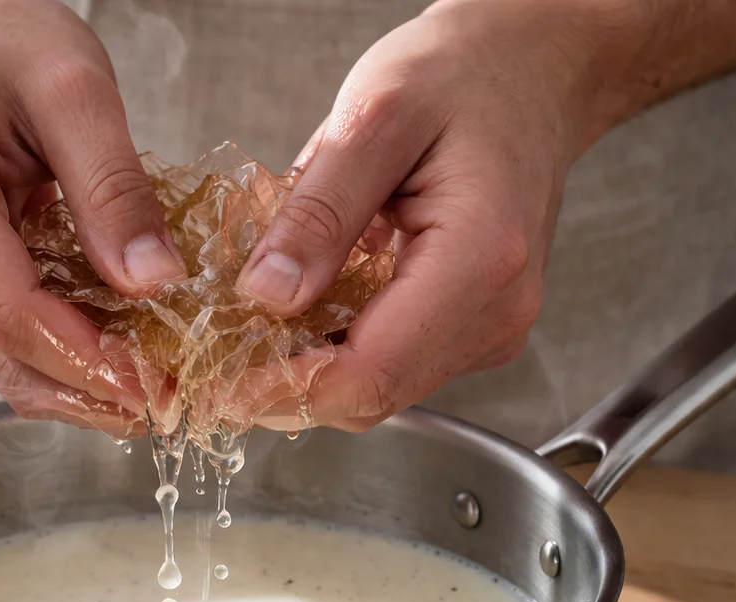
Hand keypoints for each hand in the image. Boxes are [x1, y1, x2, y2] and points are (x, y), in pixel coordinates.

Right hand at [0, 0, 187, 433]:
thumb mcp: (76, 84)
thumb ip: (114, 185)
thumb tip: (154, 284)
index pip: (9, 309)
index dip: (89, 360)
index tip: (163, 381)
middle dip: (89, 387)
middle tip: (172, 399)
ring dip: (70, 380)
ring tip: (150, 379)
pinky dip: (45, 351)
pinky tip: (103, 346)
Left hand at [236, 0, 618, 431]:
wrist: (529, 71)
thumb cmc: (461, 77)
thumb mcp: (374, 116)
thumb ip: (319, 211)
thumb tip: (265, 295)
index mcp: (479, 262)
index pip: (369, 374)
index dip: (282, 393)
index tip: (213, 383)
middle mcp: (495, 312)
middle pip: (370, 397)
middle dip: (282, 390)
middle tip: (207, 358)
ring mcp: (489, 327)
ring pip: (376, 389)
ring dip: (304, 371)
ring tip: (242, 330)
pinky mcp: (472, 328)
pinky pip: (391, 362)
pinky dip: (334, 348)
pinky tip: (297, 310)